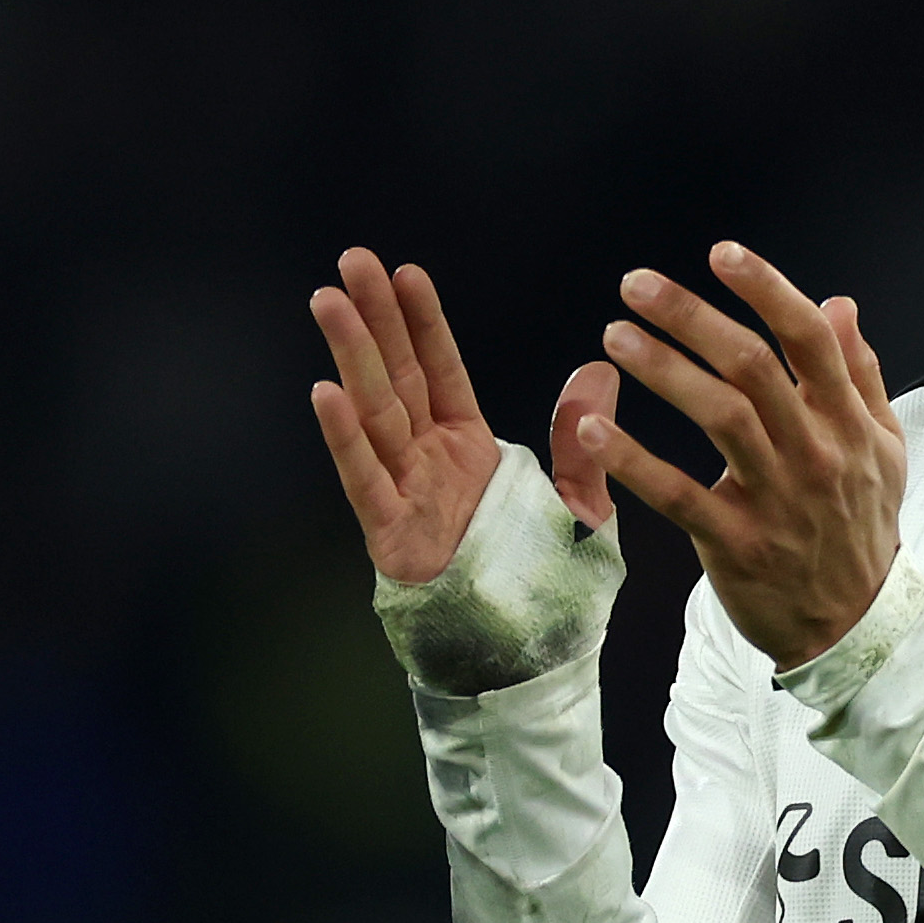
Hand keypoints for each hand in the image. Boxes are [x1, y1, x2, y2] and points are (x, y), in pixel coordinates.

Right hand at [311, 248, 626, 584]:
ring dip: (350, 356)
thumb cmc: (545, 590)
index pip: (441, 371)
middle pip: (397, 376)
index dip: (422, 322)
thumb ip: (583, 441)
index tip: (405, 272)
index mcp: (471, 449)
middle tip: (352, 260)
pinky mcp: (392, 535)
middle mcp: (430, 463)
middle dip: (374, 319)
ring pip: (374, 413)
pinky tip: (325, 392)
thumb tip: (598, 370)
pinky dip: (345, 438)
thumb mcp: (581, 508)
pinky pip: (366, 479)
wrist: (527, 662)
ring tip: (327, 300)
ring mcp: (406, 495)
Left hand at [579, 243, 903, 670]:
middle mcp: (814, 452)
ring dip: (661, 370)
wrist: (857, 624)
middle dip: (691, 317)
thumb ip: (861, 372)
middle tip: (636, 286)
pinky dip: (633, 461)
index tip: (722, 254)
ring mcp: (776, 499)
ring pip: (718, 418)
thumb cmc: (862, 525)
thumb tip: (840, 304)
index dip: (766, 289)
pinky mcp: (736, 544)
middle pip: (752, 367)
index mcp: (847, 421)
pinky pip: (678, 495)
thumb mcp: (882, 446)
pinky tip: (591, 429)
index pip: (809, 339)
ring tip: (614, 337)